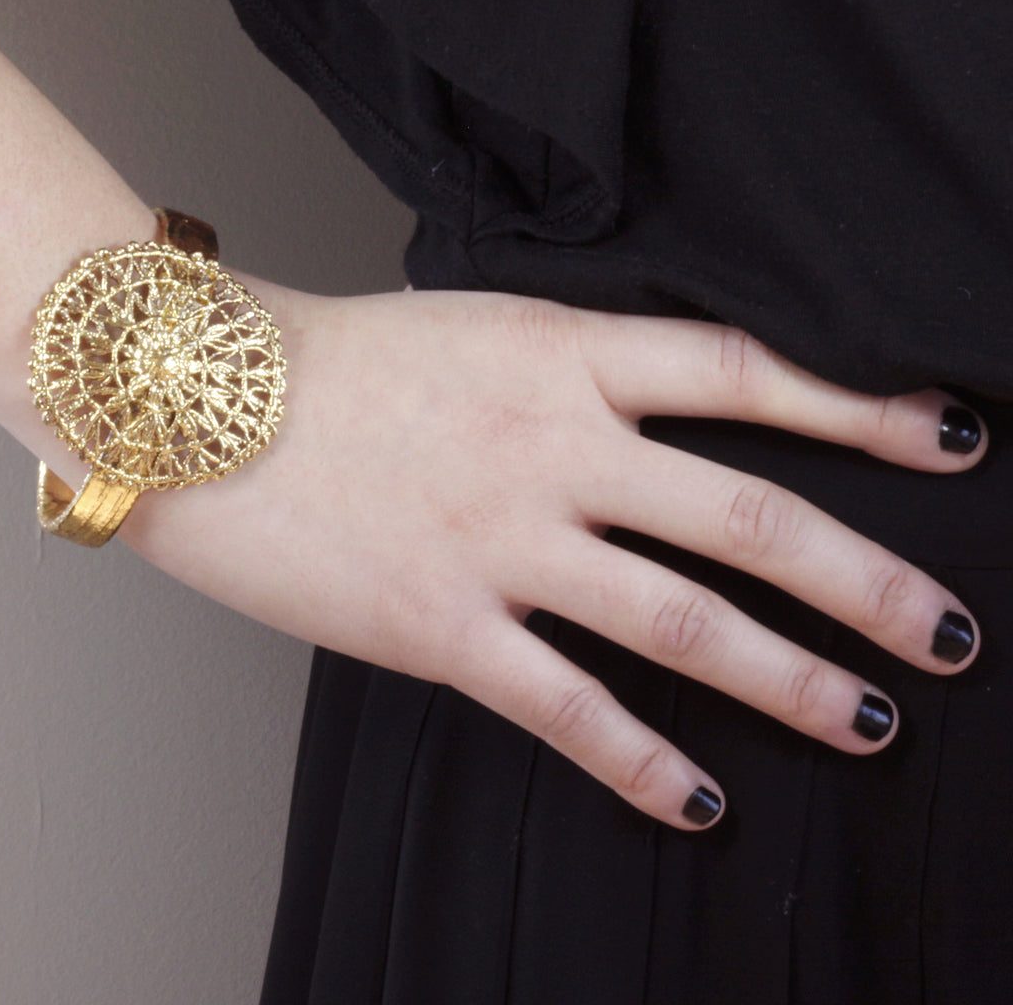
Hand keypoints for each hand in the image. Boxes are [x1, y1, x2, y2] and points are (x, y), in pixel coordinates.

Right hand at [119, 285, 983, 828]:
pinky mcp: (439, 625)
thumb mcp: (472, 330)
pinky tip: (699, 802)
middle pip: (747, 516)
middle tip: (951, 633)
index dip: (857, 406)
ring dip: (793, 681)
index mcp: (562, 357)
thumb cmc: (331, 361)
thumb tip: (650, 406)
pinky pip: (567, 706)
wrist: (197, 405)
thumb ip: (570, 367)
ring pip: (682, 620)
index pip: (744, 373)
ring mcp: (500, 539)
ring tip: (873, 724)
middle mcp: (552, 447)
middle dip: (865, 580)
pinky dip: (642, 760)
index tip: (944, 444)